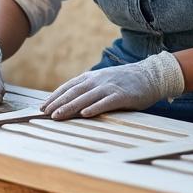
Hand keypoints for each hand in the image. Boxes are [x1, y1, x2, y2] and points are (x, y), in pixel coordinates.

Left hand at [41, 51, 183, 119]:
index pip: (68, 86)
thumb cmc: (124, 82)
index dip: (54, 96)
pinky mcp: (122, 95)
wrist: (150, 75)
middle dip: (57, 103)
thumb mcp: (103, 81)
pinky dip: (95, 108)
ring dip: (70, 107)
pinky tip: (85, 114)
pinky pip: (106, 102)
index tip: (42, 107)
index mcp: (91, 77)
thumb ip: (88, 89)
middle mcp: (98, 80)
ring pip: (86, 97)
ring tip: (57, 116)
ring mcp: (110, 87)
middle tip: (43, 113)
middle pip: (73, 92)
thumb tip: (70, 101)